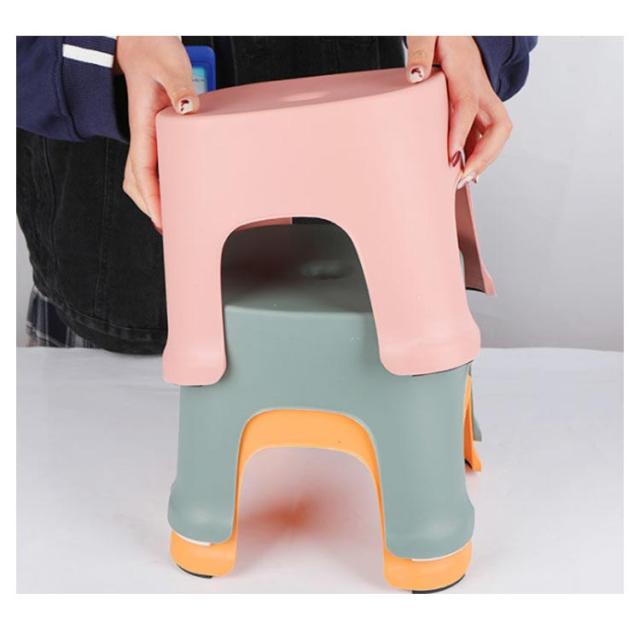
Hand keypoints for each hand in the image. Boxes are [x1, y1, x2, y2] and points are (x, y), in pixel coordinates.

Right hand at [115, 36, 198, 229]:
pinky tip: (174, 193)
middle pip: (137, 181)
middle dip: (151, 207)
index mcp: (143, 124)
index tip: (161, 220)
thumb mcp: (170, 65)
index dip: (151, 198)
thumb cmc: (154, 50)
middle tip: (171, 229)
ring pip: (141, 176)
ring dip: (153, 198)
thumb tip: (188, 108)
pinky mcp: (154, 133)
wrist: (142, 40)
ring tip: (171, 220)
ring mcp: (146, 136)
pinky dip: (158, 184)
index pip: (142, 170)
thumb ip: (180, 86)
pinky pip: (151, 166)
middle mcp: (141, 134)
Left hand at [406, 36, 512, 187]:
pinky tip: (465, 171)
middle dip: (486, 155)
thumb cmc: (440, 32)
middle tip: (464, 175)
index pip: (468, 106)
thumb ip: (420, 50)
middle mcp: (481, 88)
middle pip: (499, 126)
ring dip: (484, 158)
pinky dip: (479, 154)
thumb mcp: (427, 33)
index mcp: (466, 73)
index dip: (461, 134)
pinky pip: (485, 134)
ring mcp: (482, 99)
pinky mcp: (478, 107)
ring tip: (464, 180)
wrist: (454, 27)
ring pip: (496, 133)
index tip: (451, 158)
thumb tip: (415, 76)